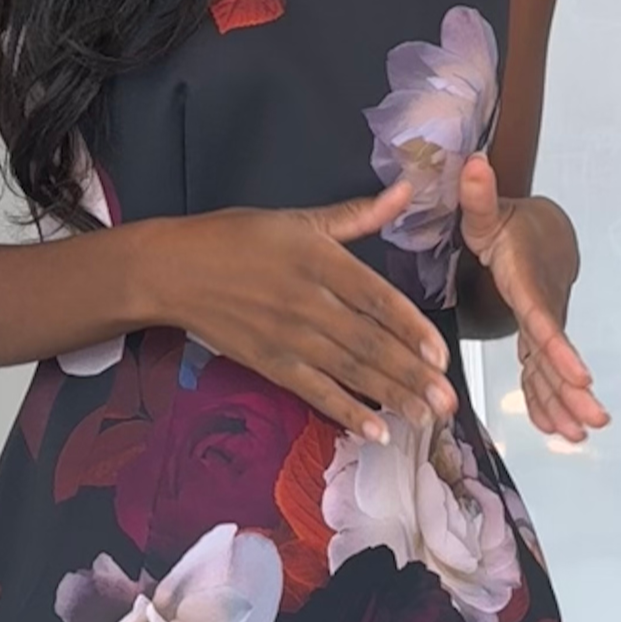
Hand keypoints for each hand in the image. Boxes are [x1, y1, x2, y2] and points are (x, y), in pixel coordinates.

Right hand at [147, 182, 459, 442]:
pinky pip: (315, 392)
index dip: (412, 328)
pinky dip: (346, 412)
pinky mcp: (270, 363)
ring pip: (349, 371)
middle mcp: (309, 303)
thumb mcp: (298, 219)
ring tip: (425, 419)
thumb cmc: (236, 238)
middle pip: (369, 343)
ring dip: (390, 397)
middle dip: (411, 376)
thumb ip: (357, 214)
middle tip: (447, 402)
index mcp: (320, 261)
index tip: (441, 354)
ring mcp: (289, 338)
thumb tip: (406, 190)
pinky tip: (375, 431)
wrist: (173, 270)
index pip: (377, 299)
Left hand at [456, 153, 609, 442]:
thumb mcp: (487, 211)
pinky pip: (542, 372)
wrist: (542, 231)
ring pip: (554, 369)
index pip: (544, 319)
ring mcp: (543, 326)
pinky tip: (556, 429)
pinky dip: (548, 400)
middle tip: (593, 418)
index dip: (560, 348)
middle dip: (575, 388)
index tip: (581, 375)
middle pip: (559, 353)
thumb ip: (479, 195)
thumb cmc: (508, 223)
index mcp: (527, 283)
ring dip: (566, 402)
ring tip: (579, 434)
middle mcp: (543, 309)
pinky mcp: (537, 337)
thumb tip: (474, 162)